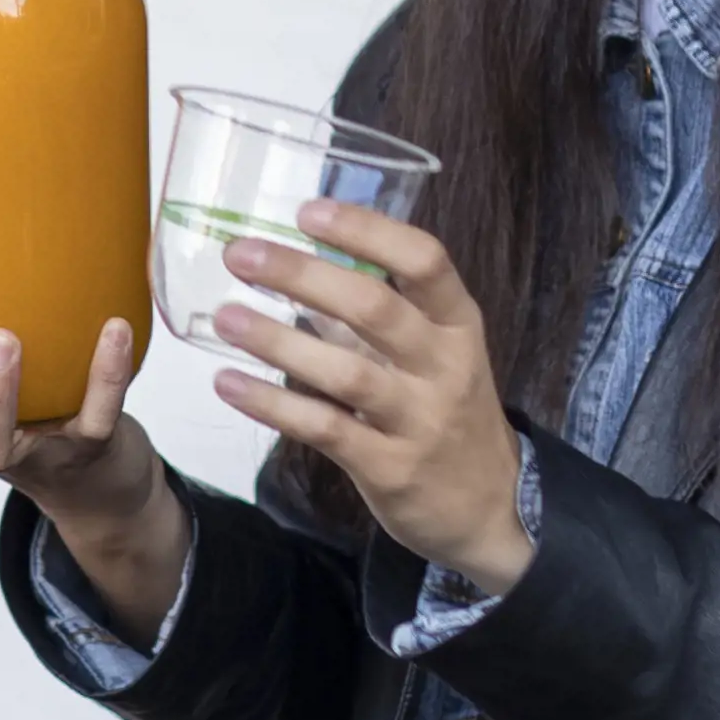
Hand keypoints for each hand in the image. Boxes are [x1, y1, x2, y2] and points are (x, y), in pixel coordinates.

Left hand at [201, 203, 530, 589]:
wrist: (493, 509)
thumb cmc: (448, 414)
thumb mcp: (432, 355)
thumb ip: (373, 314)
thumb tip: (301, 263)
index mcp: (457, 324)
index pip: (425, 260)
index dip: (366, 230)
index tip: (307, 210)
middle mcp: (444, 365)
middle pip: (376, 308)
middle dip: (303, 275)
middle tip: (241, 254)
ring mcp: (419, 420)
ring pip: (346, 372)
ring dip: (279, 341)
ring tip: (226, 317)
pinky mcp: (389, 468)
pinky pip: (324, 429)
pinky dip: (273, 404)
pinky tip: (229, 383)